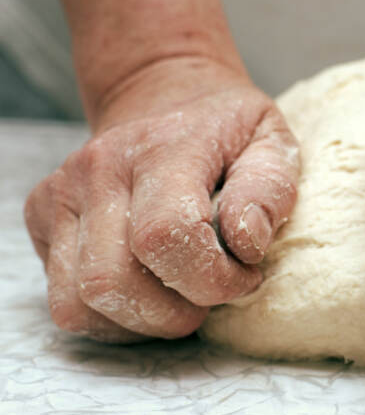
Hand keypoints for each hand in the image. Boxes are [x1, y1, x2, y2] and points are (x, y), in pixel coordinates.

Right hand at [24, 58, 299, 341]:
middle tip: (212, 291)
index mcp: (161, 147)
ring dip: (142, 321)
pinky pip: (66, 303)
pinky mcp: (42, 216)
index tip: (246, 275)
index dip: (211, 280)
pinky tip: (148, 290)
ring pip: (81, 304)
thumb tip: (245, 242)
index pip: (164, 236)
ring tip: (180, 291)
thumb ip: (268, 189)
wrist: (164, 93)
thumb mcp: (272, 142)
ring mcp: (62, 193)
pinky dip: (111, 317)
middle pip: (114, 282)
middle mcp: (98, 169)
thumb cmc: (226, 128)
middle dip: (176, 313)